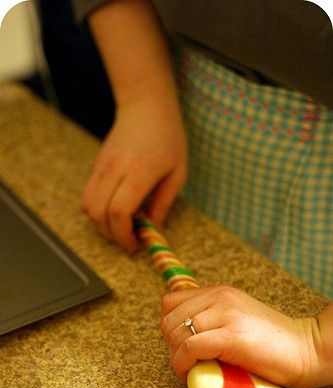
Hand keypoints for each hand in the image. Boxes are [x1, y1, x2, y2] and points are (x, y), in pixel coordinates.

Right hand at [81, 96, 186, 251]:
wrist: (145, 106)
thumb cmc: (168, 138)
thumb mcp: (177, 172)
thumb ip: (163, 203)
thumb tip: (152, 230)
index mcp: (140, 171)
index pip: (119, 210)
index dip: (124, 234)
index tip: (135, 244)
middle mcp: (116, 168)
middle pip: (99, 212)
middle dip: (112, 235)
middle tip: (129, 240)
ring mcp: (102, 166)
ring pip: (88, 206)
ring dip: (101, 225)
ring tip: (121, 227)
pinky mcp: (96, 165)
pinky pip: (87, 195)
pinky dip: (97, 211)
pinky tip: (114, 211)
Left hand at [160, 285, 330, 387]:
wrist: (307, 349)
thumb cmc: (272, 342)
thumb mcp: (237, 319)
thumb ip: (213, 319)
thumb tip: (182, 337)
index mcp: (219, 292)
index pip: (170, 302)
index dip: (170, 326)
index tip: (182, 345)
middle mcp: (219, 298)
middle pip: (169, 320)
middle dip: (171, 346)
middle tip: (187, 362)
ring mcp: (225, 315)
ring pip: (177, 334)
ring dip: (177, 358)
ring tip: (191, 371)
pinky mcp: (231, 336)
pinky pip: (190, 348)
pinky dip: (183, 365)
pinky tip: (192, 375)